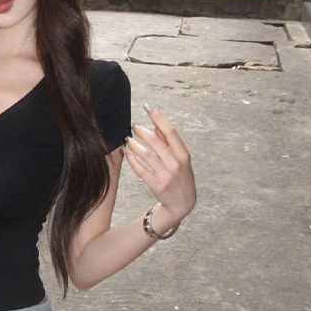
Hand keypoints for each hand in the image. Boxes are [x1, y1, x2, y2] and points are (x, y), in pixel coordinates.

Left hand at [124, 106, 196, 223]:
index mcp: (183, 154)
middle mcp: (176, 164)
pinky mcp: (156, 185)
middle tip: (134, 126)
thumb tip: (156, 123)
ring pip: (146, 155)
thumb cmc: (180, 175)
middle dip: (142, 131)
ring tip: (128, 139)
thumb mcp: (180, 158)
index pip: (171, 132)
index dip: (159, 118)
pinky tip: (127, 153)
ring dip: (134, 144)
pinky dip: (132, 160)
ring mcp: (166, 175)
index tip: (148, 108)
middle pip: (155, 141)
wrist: (182, 202)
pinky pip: (140, 170)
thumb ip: (168, 141)